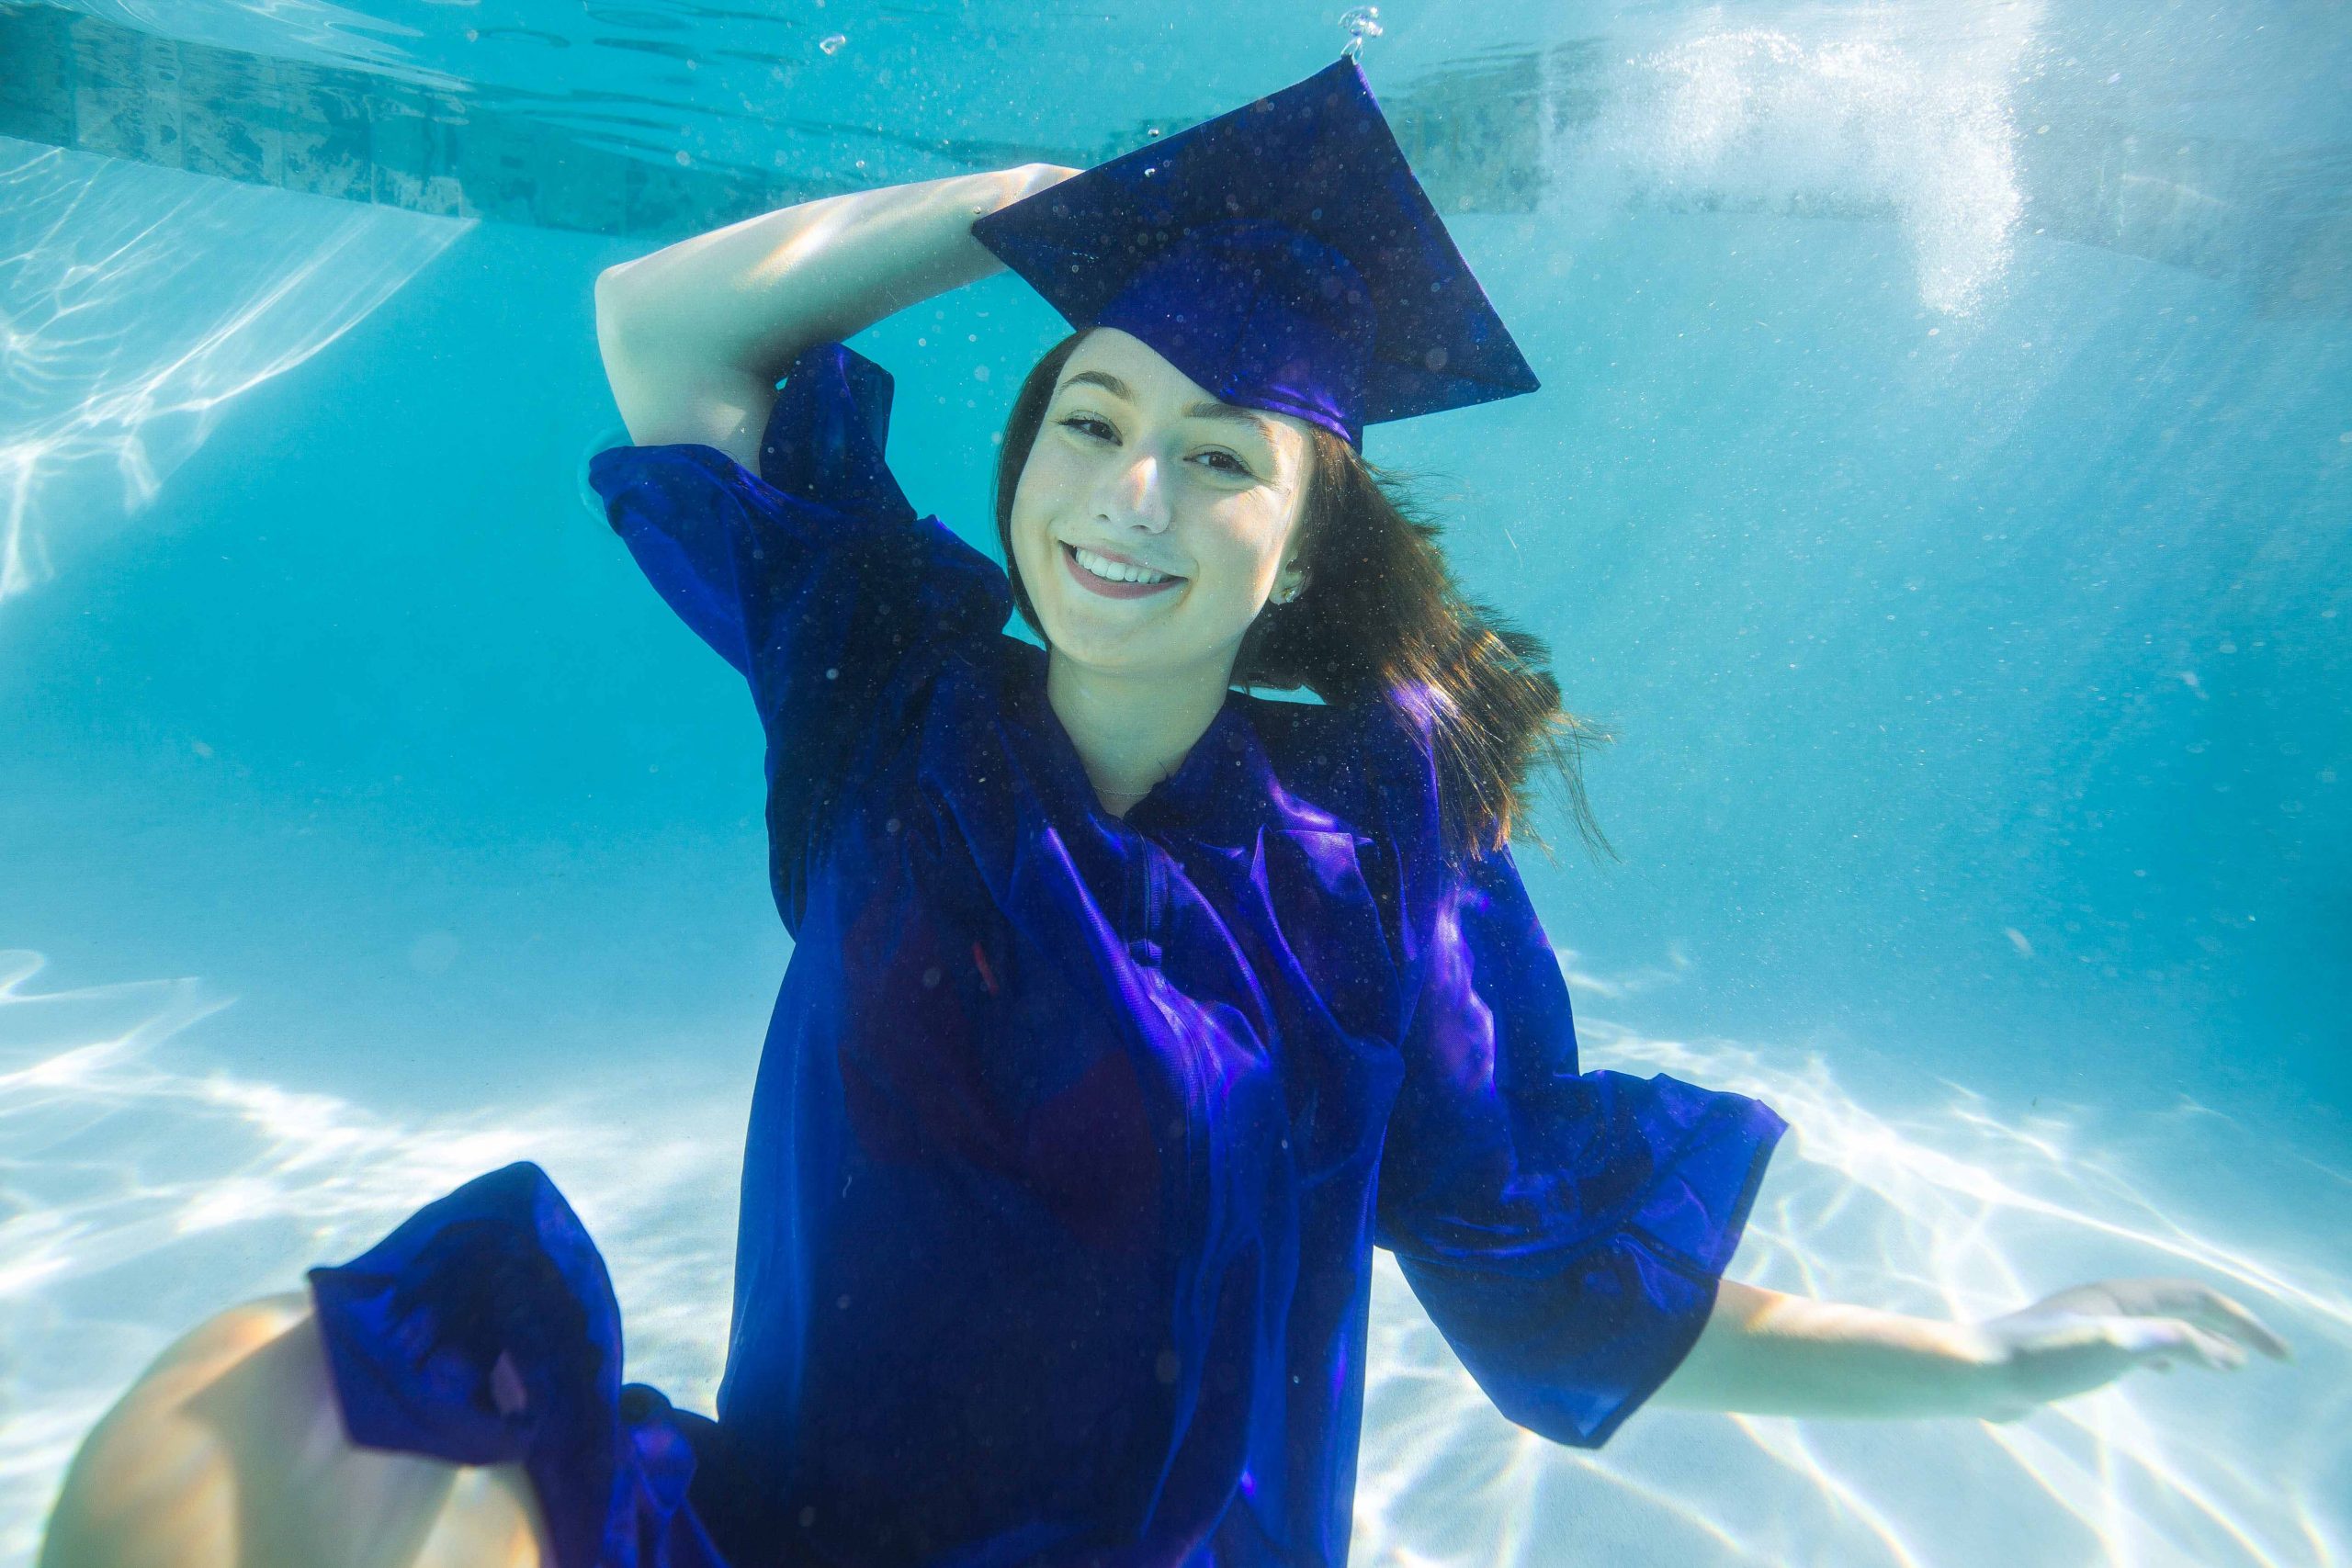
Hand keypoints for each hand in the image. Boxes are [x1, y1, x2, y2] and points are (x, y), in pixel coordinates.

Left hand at [1970, 1276, 2290, 1420]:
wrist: (1978, 1375)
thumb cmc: (2043, 1359)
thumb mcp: (2116, 1347)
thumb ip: (2170, 1343)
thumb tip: (2223, 1353)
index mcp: (2120, 1297)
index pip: (2198, 1301)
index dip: (2243, 1324)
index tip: (2278, 1356)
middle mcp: (2105, 1304)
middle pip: (2182, 1308)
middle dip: (2228, 1329)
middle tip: (2267, 1355)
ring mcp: (2088, 1324)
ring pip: (2158, 1325)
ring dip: (2198, 1339)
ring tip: (2223, 1361)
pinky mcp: (2071, 1351)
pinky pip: (2134, 1346)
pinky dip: (2162, 1355)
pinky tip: (2160, 1374)